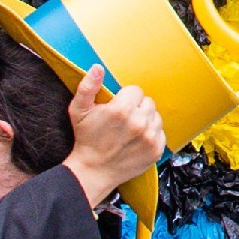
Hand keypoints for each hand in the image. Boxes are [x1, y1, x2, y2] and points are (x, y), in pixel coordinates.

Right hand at [62, 66, 165, 205]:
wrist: (93, 171)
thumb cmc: (86, 139)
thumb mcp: (78, 110)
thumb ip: (88, 86)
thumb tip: (97, 67)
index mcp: (122, 110)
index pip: (135, 90)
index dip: (125, 98)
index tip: (116, 108)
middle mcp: (139, 123)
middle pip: (147, 102)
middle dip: (136, 107)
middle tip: (123, 120)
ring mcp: (150, 137)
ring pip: (155, 116)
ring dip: (145, 120)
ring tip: (130, 130)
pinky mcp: (156, 150)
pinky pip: (160, 132)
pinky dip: (151, 134)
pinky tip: (136, 140)